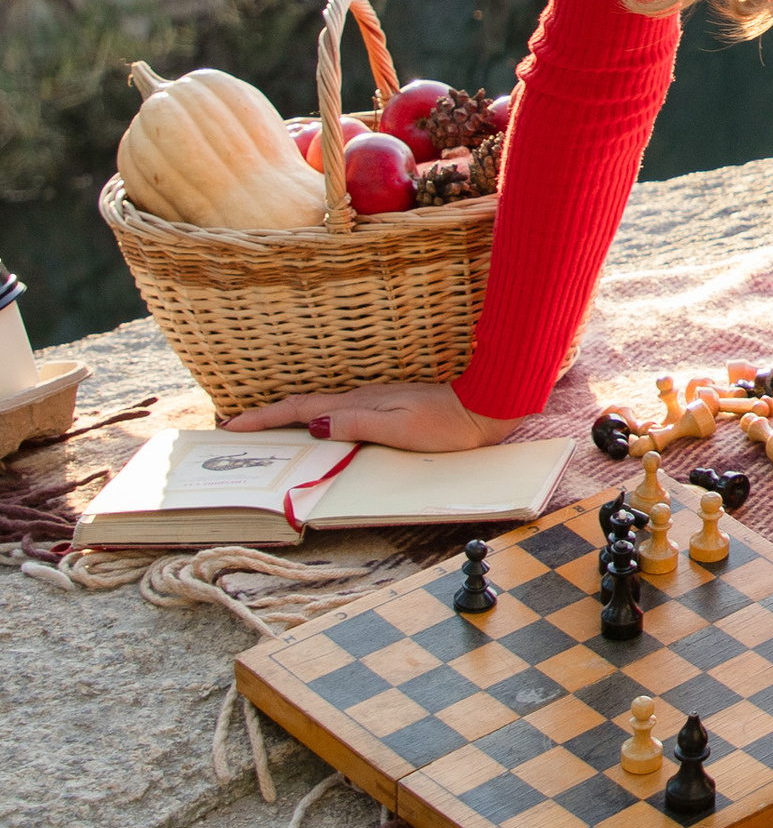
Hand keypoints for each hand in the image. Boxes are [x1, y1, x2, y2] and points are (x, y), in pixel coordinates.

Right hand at [222, 379, 525, 451]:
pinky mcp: (387, 405)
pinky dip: (315, 416)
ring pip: (320, 407)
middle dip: (268, 415)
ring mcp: (374, 400)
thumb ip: (357, 424)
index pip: (301, 410)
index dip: (265, 417)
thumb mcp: (401, 429)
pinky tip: (315, 424)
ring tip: (264, 426)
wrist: (484, 407)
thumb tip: (314, 425)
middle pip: (304, 406)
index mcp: (360, 404)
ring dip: (289, 415)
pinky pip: (339, 411)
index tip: (232, 424)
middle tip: (236, 427)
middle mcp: (363, 399)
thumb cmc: (448, 425)